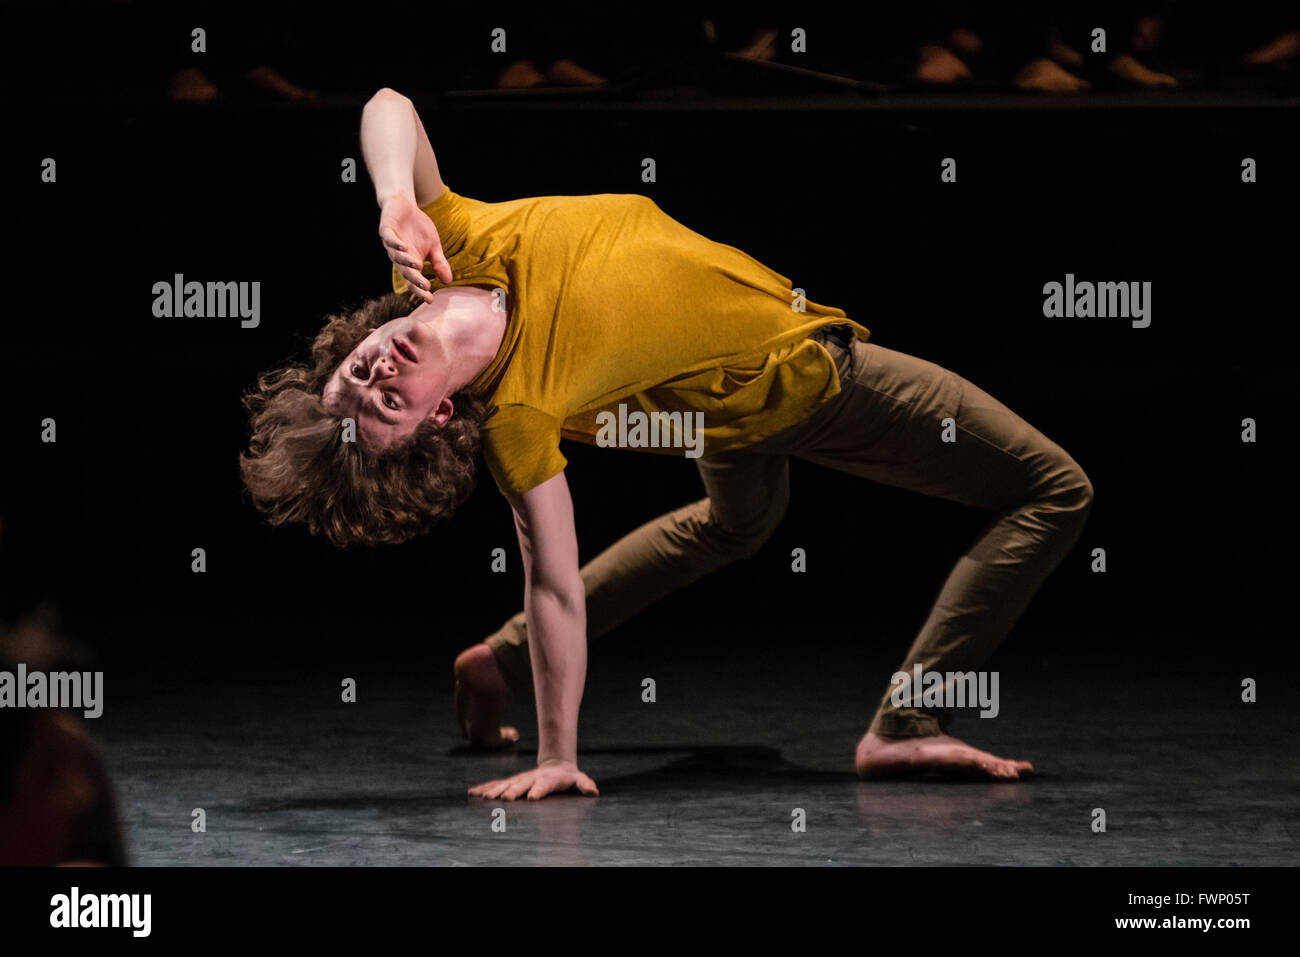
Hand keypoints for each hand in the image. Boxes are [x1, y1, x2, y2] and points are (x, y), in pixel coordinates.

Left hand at [378, 192, 452, 302]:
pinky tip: (404, 248)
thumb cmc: (419, 228)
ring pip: (396, 257)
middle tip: (425, 287)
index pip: (414, 281)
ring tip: (418, 266)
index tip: (430, 299)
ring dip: (406, 262)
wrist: (404, 205)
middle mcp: (399, 257)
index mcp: (411, 263)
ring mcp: (392, 244)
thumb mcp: (434, 246)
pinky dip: (396, 244)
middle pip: (405, 272)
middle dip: (415, 280)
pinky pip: (389, 239)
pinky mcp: (386, 230)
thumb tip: (449, 281)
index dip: (421, 291)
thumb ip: (439, 263)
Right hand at [468, 760, 598, 800]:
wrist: (556, 765)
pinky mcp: (511, 781)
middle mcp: (531, 778)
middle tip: (503, 799)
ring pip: (505, 784)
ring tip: (483, 797)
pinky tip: (472, 793)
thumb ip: (585, 785)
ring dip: (494, 790)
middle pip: (521, 784)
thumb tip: (594, 791)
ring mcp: (520, 779)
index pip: (543, 786)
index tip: (531, 798)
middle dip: (512, 791)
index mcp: (548, 779)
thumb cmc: (569, 778)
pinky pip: (496, 784)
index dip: (538, 791)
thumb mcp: (580, 780)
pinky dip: (484, 788)